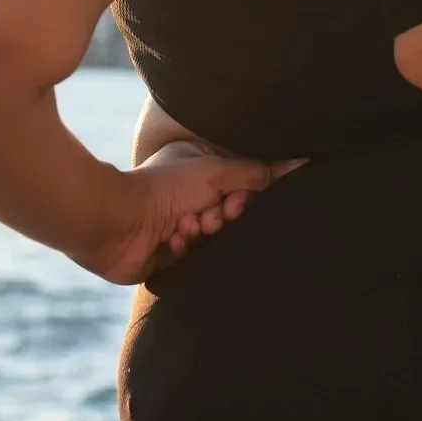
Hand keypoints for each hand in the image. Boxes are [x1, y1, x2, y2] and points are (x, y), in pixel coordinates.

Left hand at [81, 139, 292, 284]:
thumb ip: (258, 172)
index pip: (241, 193)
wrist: (120, 220)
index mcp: (200, 177)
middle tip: (211, 218)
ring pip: (212, 241)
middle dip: (222, 219)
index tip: (237, 203)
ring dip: (201, 234)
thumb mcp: (217, 172)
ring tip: (186, 227)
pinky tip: (170, 241)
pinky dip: (183, 249)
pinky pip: (192, 260)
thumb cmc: (165, 187)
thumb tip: (301, 160)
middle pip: (229, 218)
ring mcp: (179, 229)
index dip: (243, 201)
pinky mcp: (168, 258)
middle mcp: (190, 201)